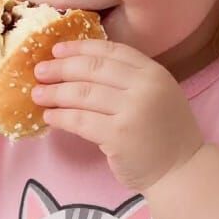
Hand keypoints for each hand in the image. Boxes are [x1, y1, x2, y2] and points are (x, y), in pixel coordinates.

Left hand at [32, 39, 204, 191]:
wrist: (181, 170)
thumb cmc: (164, 133)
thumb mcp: (155, 94)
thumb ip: (128, 80)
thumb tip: (77, 67)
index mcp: (153, 72)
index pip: (111, 50)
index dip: (80, 48)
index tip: (57, 49)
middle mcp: (145, 87)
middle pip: (92, 69)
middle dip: (61, 68)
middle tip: (39, 71)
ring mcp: (133, 111)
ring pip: (83, 94)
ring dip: (55, 92)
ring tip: (37, 94)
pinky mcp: (119, 136)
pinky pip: (80, 121)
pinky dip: (61, 117)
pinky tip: (49, 116)